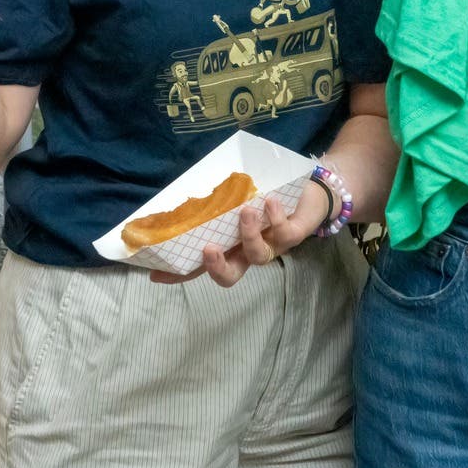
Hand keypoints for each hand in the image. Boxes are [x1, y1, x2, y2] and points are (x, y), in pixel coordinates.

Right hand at [148, 181, 333, 287]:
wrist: (312, 192)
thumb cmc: (268, 196)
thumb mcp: (239, 199)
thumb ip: (217, 202)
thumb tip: (184, 191)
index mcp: (231, 246)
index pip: (200, 266)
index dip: (179, 274)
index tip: (156, 274)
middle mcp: (249, 252)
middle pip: (230, 276)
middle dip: (217, 268)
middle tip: (208, 249)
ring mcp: (272, 246)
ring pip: (258, 256)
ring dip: (249, 234)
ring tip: (245, 212)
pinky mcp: (294, 235)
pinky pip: (283, 232)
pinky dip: (274, 216)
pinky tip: (269, 202)